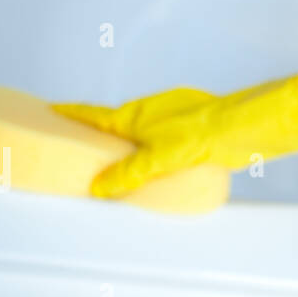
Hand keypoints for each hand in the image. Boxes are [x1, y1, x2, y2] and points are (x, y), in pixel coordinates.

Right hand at [50, 68, 297, 197]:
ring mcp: (173, 113)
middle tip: (84, 143)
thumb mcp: (157, 159)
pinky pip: (163, 132)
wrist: (245, 124)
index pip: (94, 115)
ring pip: (142, 127)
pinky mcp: (192, 122)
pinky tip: (161, 159)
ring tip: (121, 159)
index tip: (52, 109)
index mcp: (135, 115)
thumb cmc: (203, 135)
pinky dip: (154, 144)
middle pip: (118, 120)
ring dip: (130, 140)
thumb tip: (99, 187)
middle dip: (100, 130)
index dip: (72, 113)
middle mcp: (152, 110)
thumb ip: (128, 173)